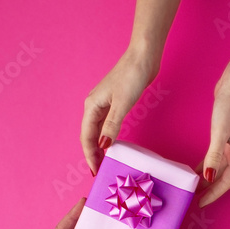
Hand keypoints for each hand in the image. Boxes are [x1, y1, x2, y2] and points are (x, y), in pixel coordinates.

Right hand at [80, 45, 159, 174]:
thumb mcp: (122, 104)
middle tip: (99, 171)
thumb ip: (112, 126)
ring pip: (96, 132)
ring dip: (98, 148)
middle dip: (92, 154)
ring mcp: (103, 105)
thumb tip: (103, 146)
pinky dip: (106, 138)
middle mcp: (94, 106)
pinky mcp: (114, 104)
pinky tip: (110, 146)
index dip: (89, 155)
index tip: (95, 170)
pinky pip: (105, 126)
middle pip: (89, 136)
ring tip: (103, 162)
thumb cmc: (131, 76)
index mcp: (91, 106)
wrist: (143, 57)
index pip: (86, 137)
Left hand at [198, 69, 229, 206]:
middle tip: (195, 199)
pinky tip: (196, 170)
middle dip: (211, 190)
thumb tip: (209, 177)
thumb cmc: (229, 107)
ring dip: (208, 178)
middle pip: (224, 178)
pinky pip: (216, 158)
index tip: (201, 204)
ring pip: (219, 169)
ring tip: (193, 188)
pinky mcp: (227, 138)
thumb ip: (214, 156)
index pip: (226, 181)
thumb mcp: (219, 133)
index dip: (214, 194)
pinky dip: (207, 165)